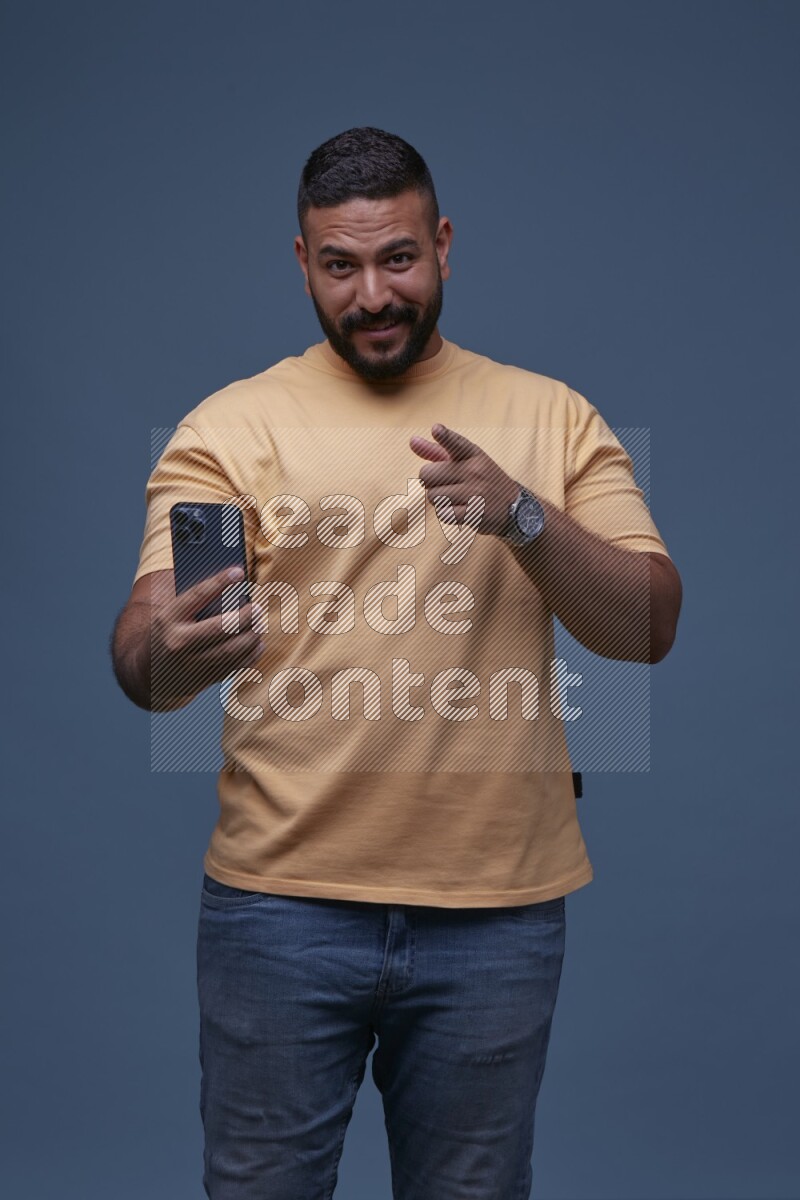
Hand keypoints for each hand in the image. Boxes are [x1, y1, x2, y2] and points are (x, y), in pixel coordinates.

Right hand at [148, 567, 263, 707]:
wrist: (148, 674)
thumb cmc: (168, 633)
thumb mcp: (171, 615)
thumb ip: (196, 605)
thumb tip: (234, 591)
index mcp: (168, 618)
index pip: (197, 596)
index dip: (219, 582)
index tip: (239, 572)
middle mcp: (178, 642)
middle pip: (221, 627)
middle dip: (244, 616)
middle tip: (258, 607)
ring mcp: (190, 664)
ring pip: (230, 650)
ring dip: (252, 636)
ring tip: (260, 624)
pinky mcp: (202, 680)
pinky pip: (232, 667)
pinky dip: (250, 655)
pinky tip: (258, 643)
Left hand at [409, 423, 518, 535]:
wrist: (512, 507)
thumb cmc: (480, 480)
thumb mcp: (463, 462)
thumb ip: (436, 451)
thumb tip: (411, 441)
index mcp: (472, 454)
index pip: (456, 443)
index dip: (444, 436)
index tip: (436, 429)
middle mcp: (475, 470)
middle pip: (426, 474)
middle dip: (429, 483)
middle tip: (446, 484)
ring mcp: (476, 492)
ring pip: (432, 496)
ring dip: (438, 500)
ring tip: (455, 498)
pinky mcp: (475, 513)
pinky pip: (443, 514)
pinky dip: (446, 514)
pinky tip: (459, 510)